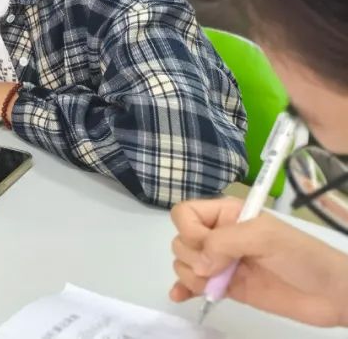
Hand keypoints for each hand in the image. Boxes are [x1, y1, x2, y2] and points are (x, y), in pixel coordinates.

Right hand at [169, 197, 347, 326]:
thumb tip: (198, 263)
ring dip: (190, 276)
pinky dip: (183, 289)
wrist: (331, 294)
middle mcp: (220, 236)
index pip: (185, 214)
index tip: (208, 246)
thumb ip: (224, 243)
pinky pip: (194, 286)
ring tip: (214, 286)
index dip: (189, 230)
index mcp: (228, 214)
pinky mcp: (227, 288)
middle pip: (181, 241)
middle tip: (217, 269)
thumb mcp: (264, 237)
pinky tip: (180, 296)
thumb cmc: (301, 256)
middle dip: (191, 257)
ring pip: (184, 264)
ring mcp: (222, 264)